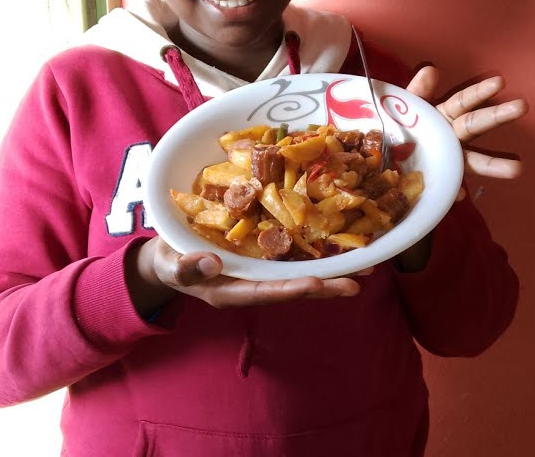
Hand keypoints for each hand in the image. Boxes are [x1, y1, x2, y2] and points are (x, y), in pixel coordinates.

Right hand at [127, 237, 360, 316]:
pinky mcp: (264, 255)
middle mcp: (252, 283)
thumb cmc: (168, 262)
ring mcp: (260, 270)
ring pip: (299, 270)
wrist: (170, 255)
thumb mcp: (170, 265)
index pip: (266, 291)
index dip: (290, 288)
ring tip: (366, 266)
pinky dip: (316, 249)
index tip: (316, 283)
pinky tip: (341, 242)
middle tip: (359, 282)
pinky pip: (292, 253)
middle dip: (325, 284)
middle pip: (293, 286)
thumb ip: (187, 267)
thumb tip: (211, 262)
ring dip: (331, 269)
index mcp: (231, 290)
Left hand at [406, 66, 527, 190]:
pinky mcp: (442, 182)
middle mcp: (452, 136)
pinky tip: (460, 195)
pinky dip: (455, 191)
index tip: (498, 82)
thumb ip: (417, 91)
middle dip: (498, 116)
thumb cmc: (399, 130)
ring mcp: (450, 160)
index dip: (479, 92)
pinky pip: (450, 187)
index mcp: (443, 116)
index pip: (464, 101)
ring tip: (517, 169)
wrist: (382, 163)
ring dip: (493, 165)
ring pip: (473, 162)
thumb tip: (430, 70)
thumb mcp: (402, 108)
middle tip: (521, 106)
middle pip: (476, 125)